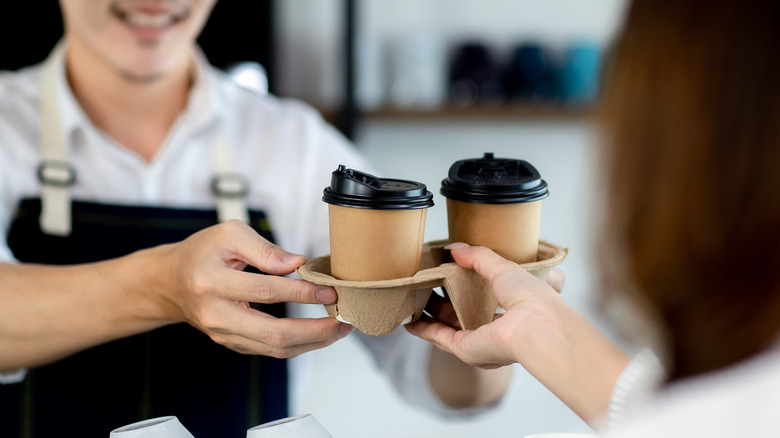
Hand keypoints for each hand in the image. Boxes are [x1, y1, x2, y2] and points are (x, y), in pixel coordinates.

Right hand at [153, 220, 351, 357]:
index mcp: (212, 282)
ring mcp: (223, 334)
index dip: (301, 291)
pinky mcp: (232, 343)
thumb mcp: (230, 234)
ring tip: (340, 328)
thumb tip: (298, 264)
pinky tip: (319, 333)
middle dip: (315, 330)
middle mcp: (216, 315)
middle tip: (343, 320)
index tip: (329, 290)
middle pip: (273, 334)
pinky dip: (299, 344)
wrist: (170, 282)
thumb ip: (265, 249)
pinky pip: (270, 350)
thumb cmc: (202, 252)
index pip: (266, 291)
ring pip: (275, 349)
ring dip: (313, 342)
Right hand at [407, 243, 562, 367]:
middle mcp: (494, 331)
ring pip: (448, 328)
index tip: (448, 275)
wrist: (536, 326)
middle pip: (461, 316)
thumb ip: (479, 258)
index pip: (483, 301)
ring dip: (430, 316)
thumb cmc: (532, 298)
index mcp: (510, 312)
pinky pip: (439, 338)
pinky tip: (411, 322)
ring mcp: (479, 342)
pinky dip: (424, 330)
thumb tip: (456, 248)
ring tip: (413, 301)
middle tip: (426, 286)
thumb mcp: (503, 268)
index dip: (465, 289)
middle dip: (443, 303)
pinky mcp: (465, 349)